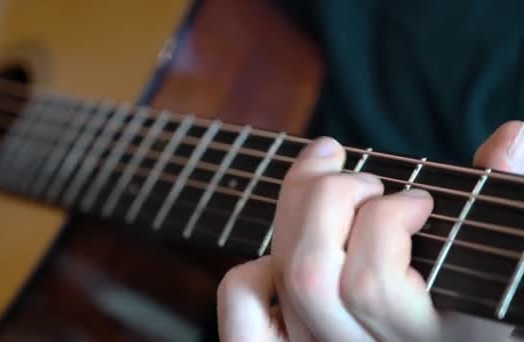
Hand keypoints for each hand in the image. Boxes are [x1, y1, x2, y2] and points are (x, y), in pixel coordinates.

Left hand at [217, 121, 523, 340]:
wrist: (441, 333)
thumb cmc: (477, 296)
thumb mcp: (506, 250)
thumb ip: (509, 195)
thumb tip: (510, 138)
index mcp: (430, 338)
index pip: (372, 286)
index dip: (387, 222)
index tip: (419, 200)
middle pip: (311, 275)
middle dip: (331, 199)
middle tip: (366, 179)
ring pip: (282, 278)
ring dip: (295, 207)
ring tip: (328, 174)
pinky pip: (243, 312)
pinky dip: (251, 270)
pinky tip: (286, 244)